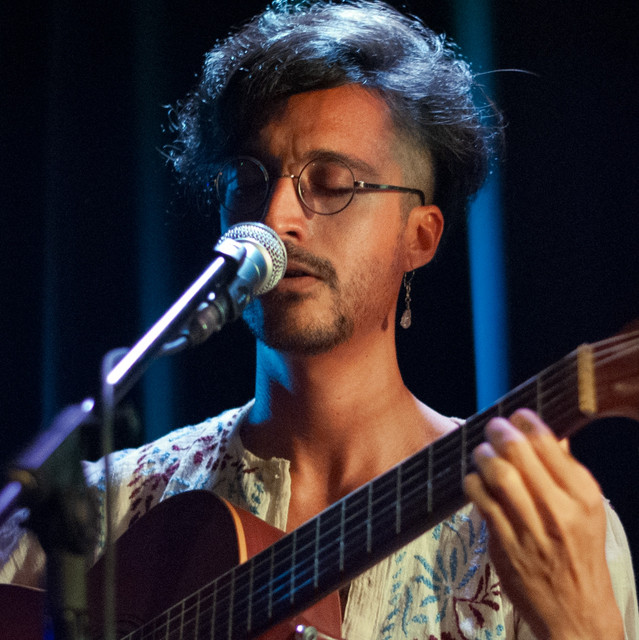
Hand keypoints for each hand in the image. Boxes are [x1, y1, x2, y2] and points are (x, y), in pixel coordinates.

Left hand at [463, 409, 623, 639]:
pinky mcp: (505, 544)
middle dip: (498, 432)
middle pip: (518, 453)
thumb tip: (550, 434)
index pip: (548, 443)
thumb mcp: (587, 510)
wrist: (577, 613)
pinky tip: (475, 479)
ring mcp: (530, 528)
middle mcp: (559, 510)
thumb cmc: (580, 554)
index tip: (516, 416)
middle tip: (492, 427)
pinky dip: (472, 482)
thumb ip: (566, 472)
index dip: (525, 421)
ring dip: (482, 454)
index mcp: (584, 496)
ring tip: (481, 451)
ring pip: (496, 473)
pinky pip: (480, 500)